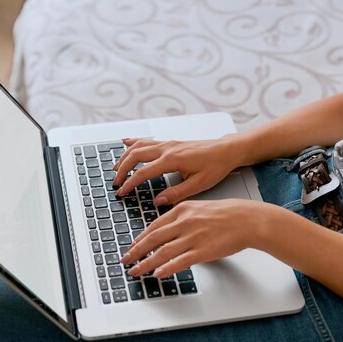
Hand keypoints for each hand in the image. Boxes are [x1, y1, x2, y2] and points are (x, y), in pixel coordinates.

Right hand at [113, 136, 241, 204]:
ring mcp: (168, 144)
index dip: (130, 183)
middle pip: (135, 156)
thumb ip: (177, 193)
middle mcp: (168, 149)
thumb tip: (158, 201)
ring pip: (138, 146)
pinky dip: (134, 142)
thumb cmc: (216, 165)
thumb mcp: (199, 184)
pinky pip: (147, 140)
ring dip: (124, 156)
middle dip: (122, 169)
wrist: (227, 150)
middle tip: (115, 183)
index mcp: (173, 159)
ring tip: (115, 168)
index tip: (122, 192)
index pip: (143, 172)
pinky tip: (126, 142)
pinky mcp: (170, 143)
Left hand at [120, 199, 268, 277]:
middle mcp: (184, 222)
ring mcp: (193, 237)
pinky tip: (157, 274)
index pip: (154, 226)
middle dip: (136, 251)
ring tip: (136, 271)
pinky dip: (166, 268)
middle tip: (125, 260)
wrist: (248, 219)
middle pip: (153, 238)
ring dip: (145, 263)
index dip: (140, 238)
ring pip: (162, 252)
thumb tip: (167, 229)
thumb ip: (181, 217)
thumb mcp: (199, 208)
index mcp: (182, 210)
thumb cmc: (227, 214)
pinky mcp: (203, 250)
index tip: (132, 246)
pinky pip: (180, 261)